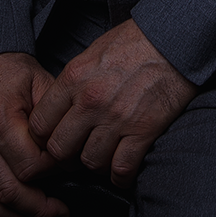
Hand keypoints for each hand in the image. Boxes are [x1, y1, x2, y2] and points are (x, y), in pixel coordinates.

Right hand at [0, 52, 67, 216]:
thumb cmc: (10, 69)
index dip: (54, 175)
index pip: (30, 166)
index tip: (69, 171)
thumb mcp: (40, 81)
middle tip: (61, 215)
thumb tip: (71, 151)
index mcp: (0, 118)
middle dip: (39, 210)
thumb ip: (55, 117)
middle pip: (8, 191)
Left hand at [28, 19, 198, 188]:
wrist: (175, 39)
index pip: (40, 124)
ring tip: (103, 158)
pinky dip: (121, 177)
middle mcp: (90, 100)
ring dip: (95, 166)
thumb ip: (74, 82)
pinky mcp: (143, 130)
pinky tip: (122, 173)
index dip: (44, 138)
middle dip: (66, 158)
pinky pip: (122, 169)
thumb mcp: (93, 52)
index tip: (55, 139)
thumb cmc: (136, 42)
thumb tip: (61, 107)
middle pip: (60, 150)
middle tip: (77, 154)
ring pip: (90, 163)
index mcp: (74, 78)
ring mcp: (117, 118)